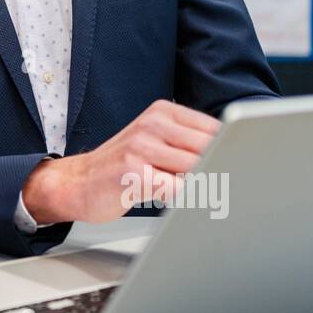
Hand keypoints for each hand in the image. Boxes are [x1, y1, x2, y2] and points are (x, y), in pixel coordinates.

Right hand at [22, 99, 218, 224]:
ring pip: (195, 167)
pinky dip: (183, 198)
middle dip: (219, 170)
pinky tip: (170, 200)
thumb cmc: (121, 168)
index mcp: (163, 112)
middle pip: (208, 147)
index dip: (230, 152)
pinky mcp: (133, 170)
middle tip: (221, 188)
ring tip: (190, 194)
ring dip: (201, 186)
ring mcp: (141, 145)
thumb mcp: (155, 144)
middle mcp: (153, 123)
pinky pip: (176, 187)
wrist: (76, 183)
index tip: (236, 168)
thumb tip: (233, 160)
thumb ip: (188, 147)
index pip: (214, 128)